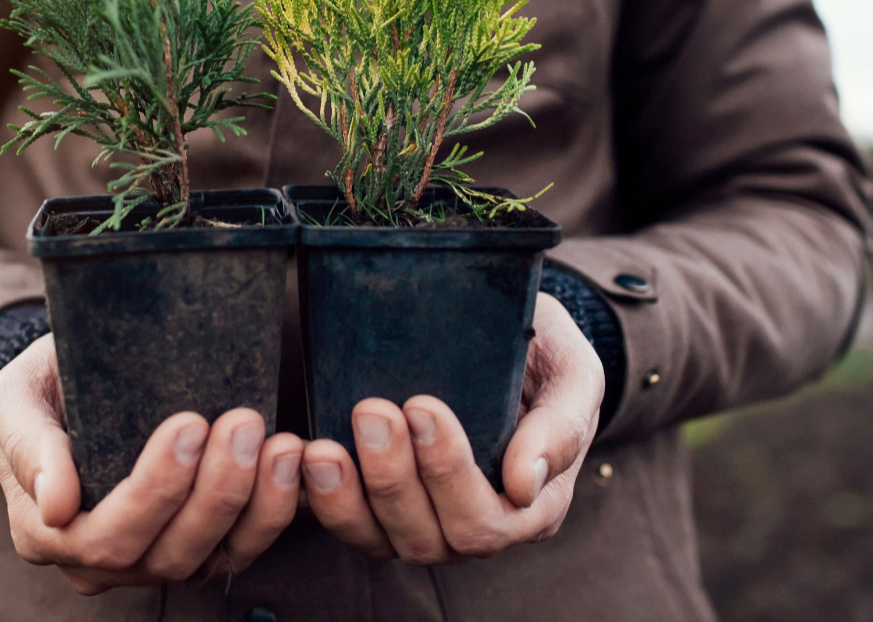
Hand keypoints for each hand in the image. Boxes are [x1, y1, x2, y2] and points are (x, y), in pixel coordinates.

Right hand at [0, 334, 304, 593]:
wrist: (74, 382)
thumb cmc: (42, 387)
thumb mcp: (14, 397)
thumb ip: (27, 443)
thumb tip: (55, 505)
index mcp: (45, 533)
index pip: (104, 537)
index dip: (153, 491)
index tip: (190, 425)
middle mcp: (97, 563)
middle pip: (164, 554)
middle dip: (213, 491)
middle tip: (244, 422)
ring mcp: (152, 560)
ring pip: (210, 557)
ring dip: (254, 504)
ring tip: (280, 441)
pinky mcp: (200, 548)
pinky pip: (242, 547)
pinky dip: (274, 509)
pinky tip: (293, 460)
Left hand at [301, 292, 603, 562]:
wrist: (503, 332)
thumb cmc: (544, 355)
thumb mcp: (573, 372)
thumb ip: (562, 424)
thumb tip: (525, 484)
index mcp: (531, 506)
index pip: (486, 521)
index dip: (449, 473)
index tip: (421, 405)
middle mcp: (475, 526)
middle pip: (429, 536)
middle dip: (395, 478)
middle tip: (372, 411)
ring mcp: (422, 521)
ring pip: (379, 539)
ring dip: (346, 497)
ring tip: (321, 447)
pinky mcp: (377, 506)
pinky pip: (345, 523)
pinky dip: (318, 498)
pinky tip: (299, 457)